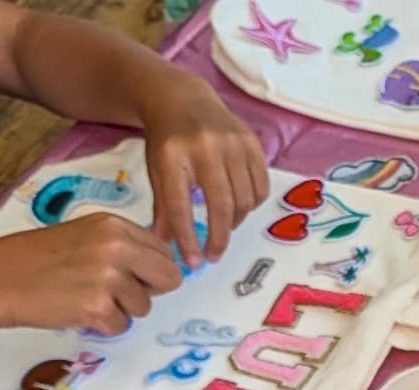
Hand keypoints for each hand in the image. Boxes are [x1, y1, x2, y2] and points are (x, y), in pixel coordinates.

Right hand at [0, 214, 180, 334]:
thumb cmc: (39, 259)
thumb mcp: (85, 236)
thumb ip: (123, 248)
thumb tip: (158, 271)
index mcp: (114, 226)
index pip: (164, 252)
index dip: (151, 270)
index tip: (132, 275)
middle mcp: (116, 247)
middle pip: (169, 278)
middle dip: (149, 290)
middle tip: (117, 291)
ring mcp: (108, 278)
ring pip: (144, 307)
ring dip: (120, 310)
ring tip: (85, 295)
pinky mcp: (98, 308)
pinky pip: (121, 326)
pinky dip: (103, 325)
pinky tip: (77, 309)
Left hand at [139, 72, 268, 266]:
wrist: (181, 98)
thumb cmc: (167, 140)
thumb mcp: (157, 170)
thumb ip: (164, 208)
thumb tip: (168, 246)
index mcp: (172, 154)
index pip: (181, 206)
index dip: (188, 239)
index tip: (193, 261)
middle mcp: (204, 146)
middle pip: (221, 206)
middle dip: (219, 237)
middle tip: (214, 254)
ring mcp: (232, 142)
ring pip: (245, 200)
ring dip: (235, 220)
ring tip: (224, 222)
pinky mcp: (251, 142)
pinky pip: (261, 186)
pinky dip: (252, 203)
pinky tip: (239, 203)